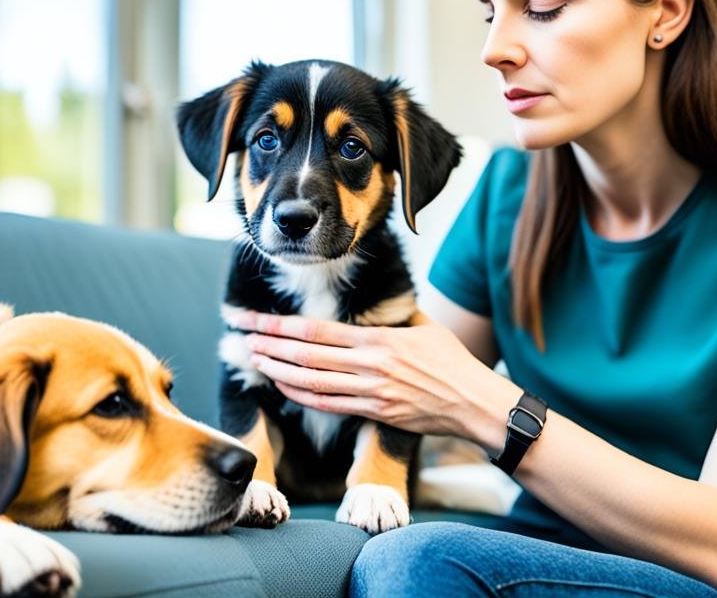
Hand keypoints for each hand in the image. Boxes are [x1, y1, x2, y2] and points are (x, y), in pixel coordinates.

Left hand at [228, 311, 520, 449]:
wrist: (476, 404)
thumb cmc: (454, 363)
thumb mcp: (425, 327)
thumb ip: (394, 315)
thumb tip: (376, 301)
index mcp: (379, 339)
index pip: (317, 329)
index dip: (279, 324)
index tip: (253, 318)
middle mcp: (371, 364)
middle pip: (306, 353)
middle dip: (268, 344)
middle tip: (240, 335)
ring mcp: (372, 392)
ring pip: (312, 381)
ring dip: (278, 371)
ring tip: (254, 359)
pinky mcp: (376, 414)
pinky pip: (330, 404)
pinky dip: (302, 395)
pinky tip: (283, 386)